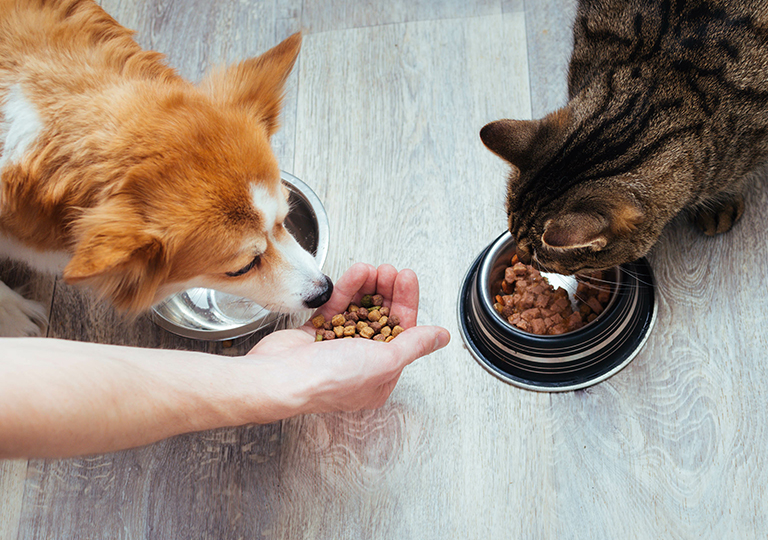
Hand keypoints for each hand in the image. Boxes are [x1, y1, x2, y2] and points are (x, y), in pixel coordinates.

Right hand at [243, 263, 449, 415]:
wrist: (279, 377)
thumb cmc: (330, 378)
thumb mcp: (385, 361)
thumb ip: (414, 345)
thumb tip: (441, 337)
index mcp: (380, 377)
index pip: (402, 333)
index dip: (406, 303)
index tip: (406, 278)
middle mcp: (359, 364)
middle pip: (381, 319)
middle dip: (387, 292)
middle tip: (390, 271)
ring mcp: (336, 348)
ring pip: (358, 310)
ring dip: (368, 287)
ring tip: (373, 268)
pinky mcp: (315, 334)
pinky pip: (336, 307)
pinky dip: (347, 290)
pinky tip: (356, 273)